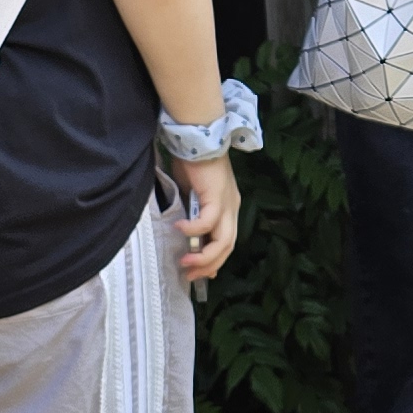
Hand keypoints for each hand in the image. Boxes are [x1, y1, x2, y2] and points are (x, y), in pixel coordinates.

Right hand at [170, 154, 238, 282]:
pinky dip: (194, 230)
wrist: (198, 137)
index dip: (215, 261)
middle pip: (228, 247)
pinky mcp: (217, 196)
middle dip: (209, 266)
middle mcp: (232, 208)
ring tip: (185, 263)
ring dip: (204, 257)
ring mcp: (227, 203)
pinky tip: (179, 230)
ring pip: (223, 241)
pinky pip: (207, 222)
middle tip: (189, 275)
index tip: (200, 274)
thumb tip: (186, 236)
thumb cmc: (192, 163)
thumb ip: (193, 215)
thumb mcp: (192, 196)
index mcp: (229, 208)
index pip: (227, 242)